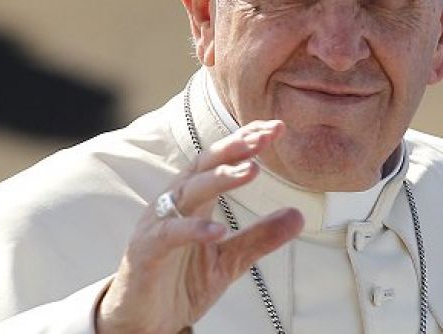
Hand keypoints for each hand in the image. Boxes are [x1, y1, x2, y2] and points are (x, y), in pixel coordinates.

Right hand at [96, 120, 303, 332]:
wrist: (142, 321)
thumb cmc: (180, 282)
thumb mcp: (229, 260)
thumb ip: (260, 237)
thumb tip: (299, 216)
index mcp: (194, 200)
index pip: (221, 161)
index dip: (246, 141)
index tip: (277, 128)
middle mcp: (175, 204)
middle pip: (205, 165)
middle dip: (235, 148)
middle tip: (265, 137)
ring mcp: (157, 224)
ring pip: (189, 191)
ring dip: (220, 179)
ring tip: (251, 170)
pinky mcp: (146, 251)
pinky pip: (170, 234)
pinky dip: (193, 230)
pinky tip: (218, 230)